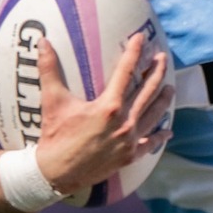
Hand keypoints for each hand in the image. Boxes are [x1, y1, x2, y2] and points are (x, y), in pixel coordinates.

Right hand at [30, 33, 172, 195]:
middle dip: (157, 72)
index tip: (142, 38)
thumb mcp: (52, 101)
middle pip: (147, 91)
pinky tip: (168, 131)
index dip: (134, 52)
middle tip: (163, 58)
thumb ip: (49, 69)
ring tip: (170, 88)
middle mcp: (124, 122)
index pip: (126, 72)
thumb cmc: (55, 136)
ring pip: (153, 115)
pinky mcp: (129, 156)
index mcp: (108, 106)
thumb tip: (42, 41)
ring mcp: (129, 140)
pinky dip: (160, 137)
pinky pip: (149, 144)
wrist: (56, 173)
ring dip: (163, 100)